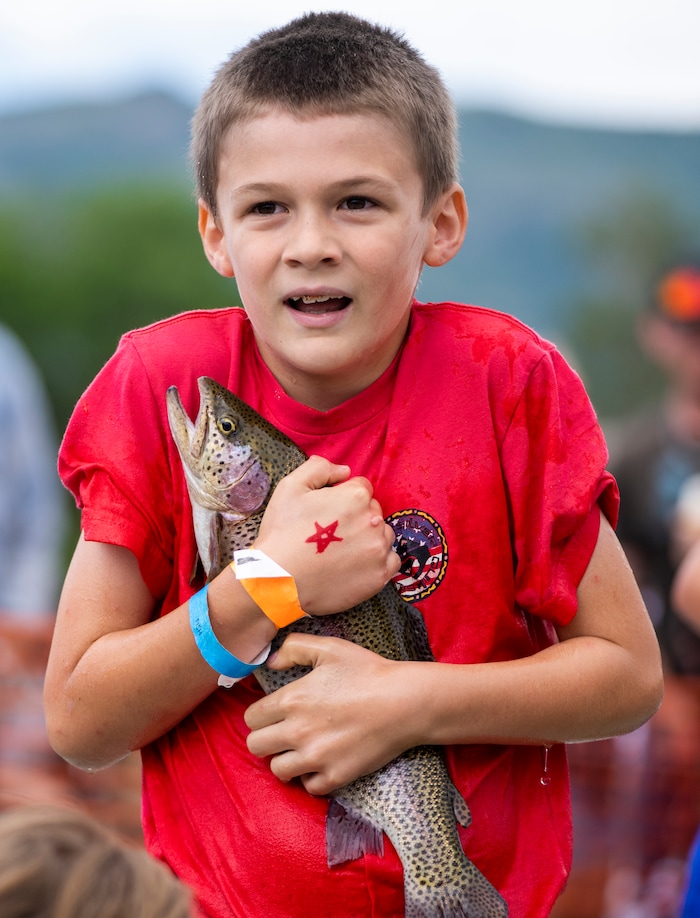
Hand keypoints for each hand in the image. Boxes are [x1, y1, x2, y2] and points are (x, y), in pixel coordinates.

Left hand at [244, 633, 416, 794]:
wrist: (404, 702)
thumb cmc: (368, 671)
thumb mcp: (330, 647)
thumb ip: (293, 648)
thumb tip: (271, 662)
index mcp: (292, 700)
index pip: (252, 718)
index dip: (261, 714)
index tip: (274, 713)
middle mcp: (297, 731)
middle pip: (256, 746)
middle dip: (266, 738)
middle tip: (282, 732)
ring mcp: (316, 757)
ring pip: (278, 770)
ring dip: (285, 760)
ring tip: (299, 749)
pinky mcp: (336, 775)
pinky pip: (308, 786)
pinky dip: (311, 777)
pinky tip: (321, 762)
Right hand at [255, 456, 399, 614]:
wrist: (279, 580)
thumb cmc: (283, 533)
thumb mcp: (291, 487)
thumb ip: (319, 468)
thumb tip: (345, 470)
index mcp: (355, 496)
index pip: (361, 487)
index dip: (344, 497)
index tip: (329, 512)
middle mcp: (373, 520)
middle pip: (373, 510)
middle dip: (357, 516)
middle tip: (332, 532)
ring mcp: (379, 549)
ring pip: (383, 534)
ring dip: (369, 537)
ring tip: (343, 550)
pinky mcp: (379, 575)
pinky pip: (391, 561)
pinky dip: (379, 561)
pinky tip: (358, 564)